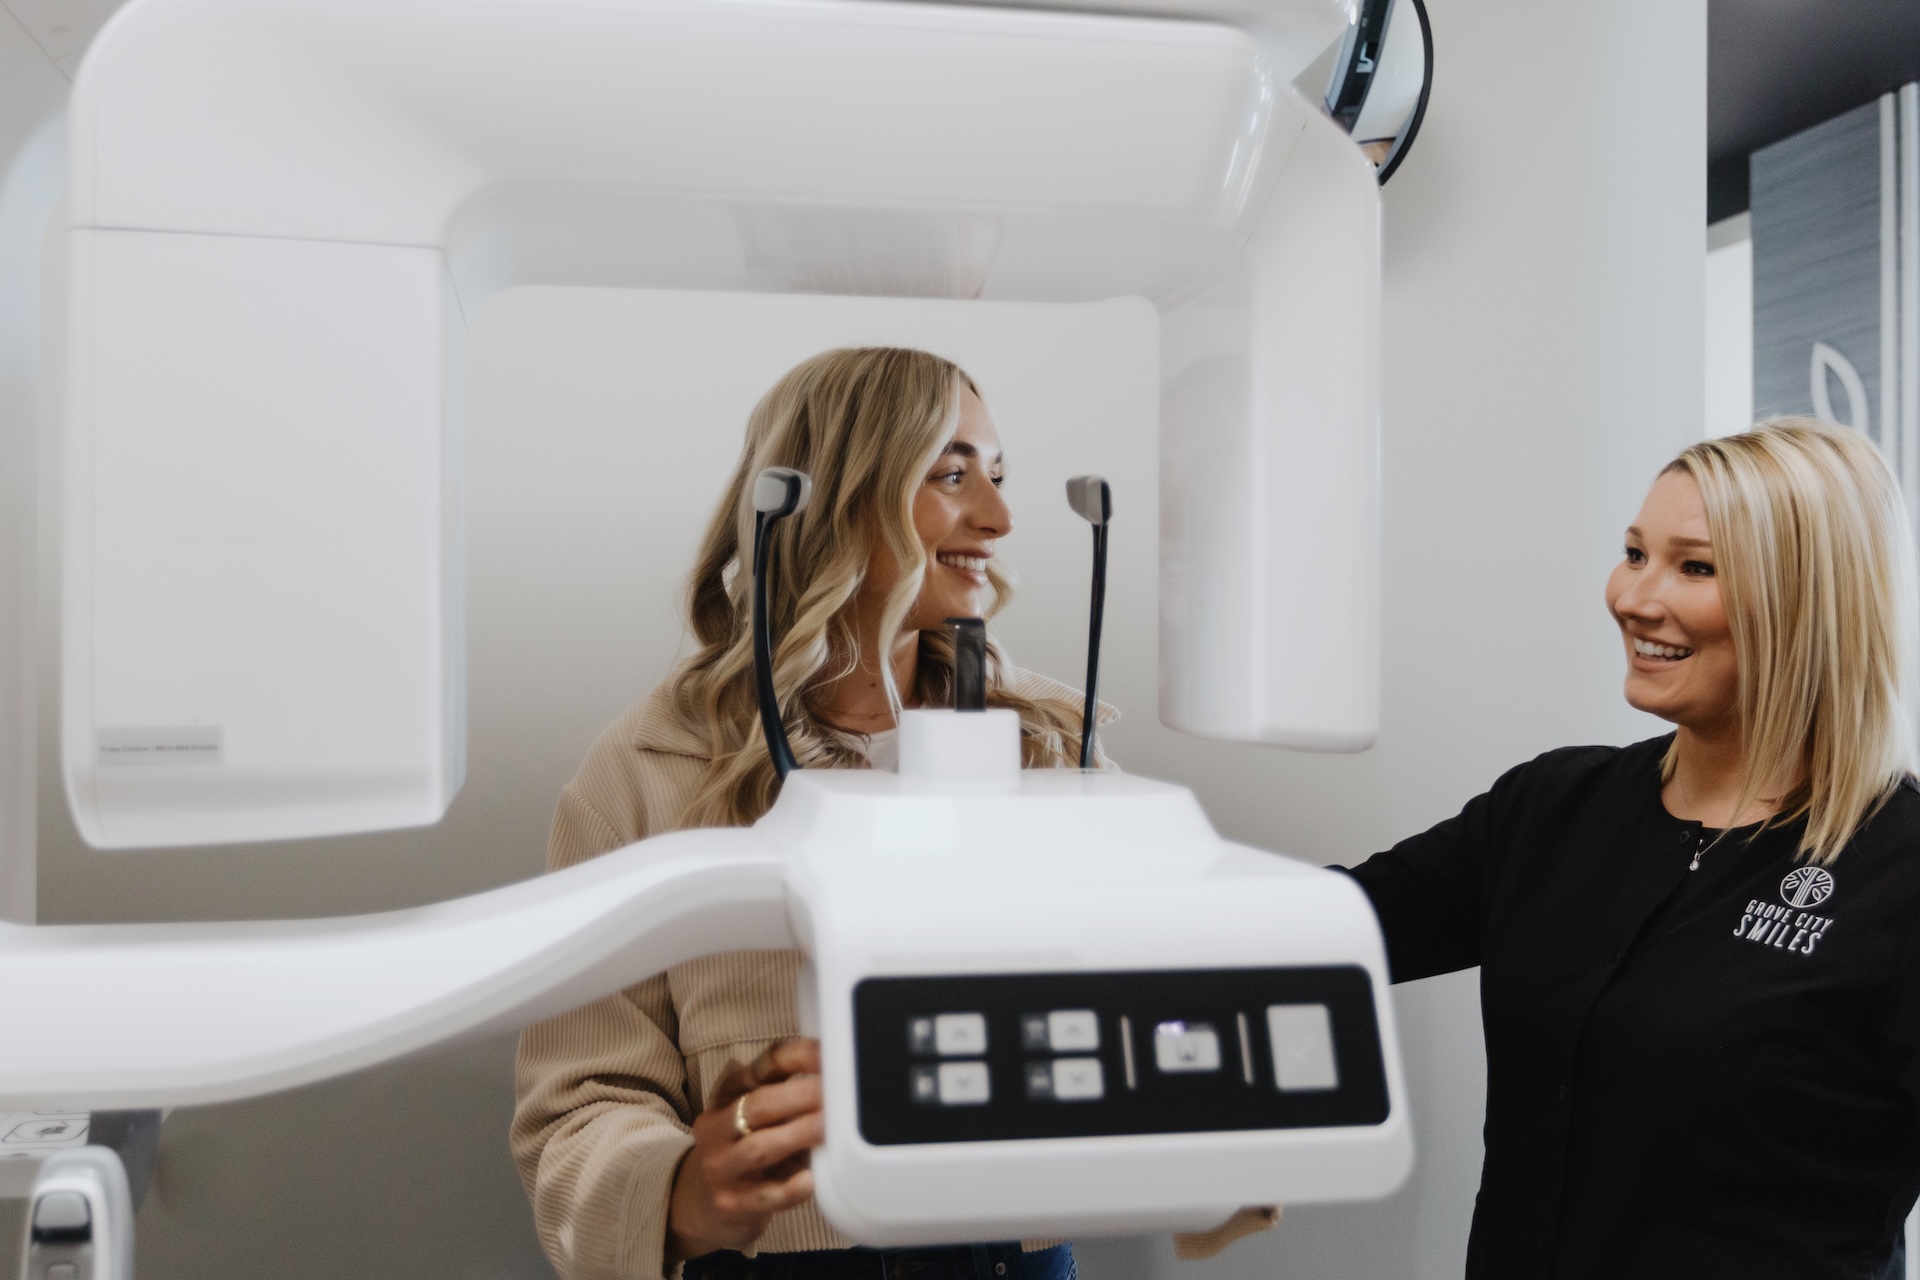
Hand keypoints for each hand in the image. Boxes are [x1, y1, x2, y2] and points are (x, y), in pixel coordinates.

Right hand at [665, 1038, 822, 1261]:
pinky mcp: (730, 1205)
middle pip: (758, 1105)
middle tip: (833, 1093)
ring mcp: (720, 1168)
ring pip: (759, 1148)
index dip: (796, 1057)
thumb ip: (784, 1094)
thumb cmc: (740, 1152)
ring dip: (798, 1134)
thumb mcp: (753, 1117)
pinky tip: (809, 1180)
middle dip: (800, 1096)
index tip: (826, 1055)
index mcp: (728, 1097)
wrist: (700, 1204)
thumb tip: (827, 1071)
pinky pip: (764, 1196)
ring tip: (827, 1128)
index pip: (760, 1068)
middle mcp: (718, 1128)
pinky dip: (789, 1188)